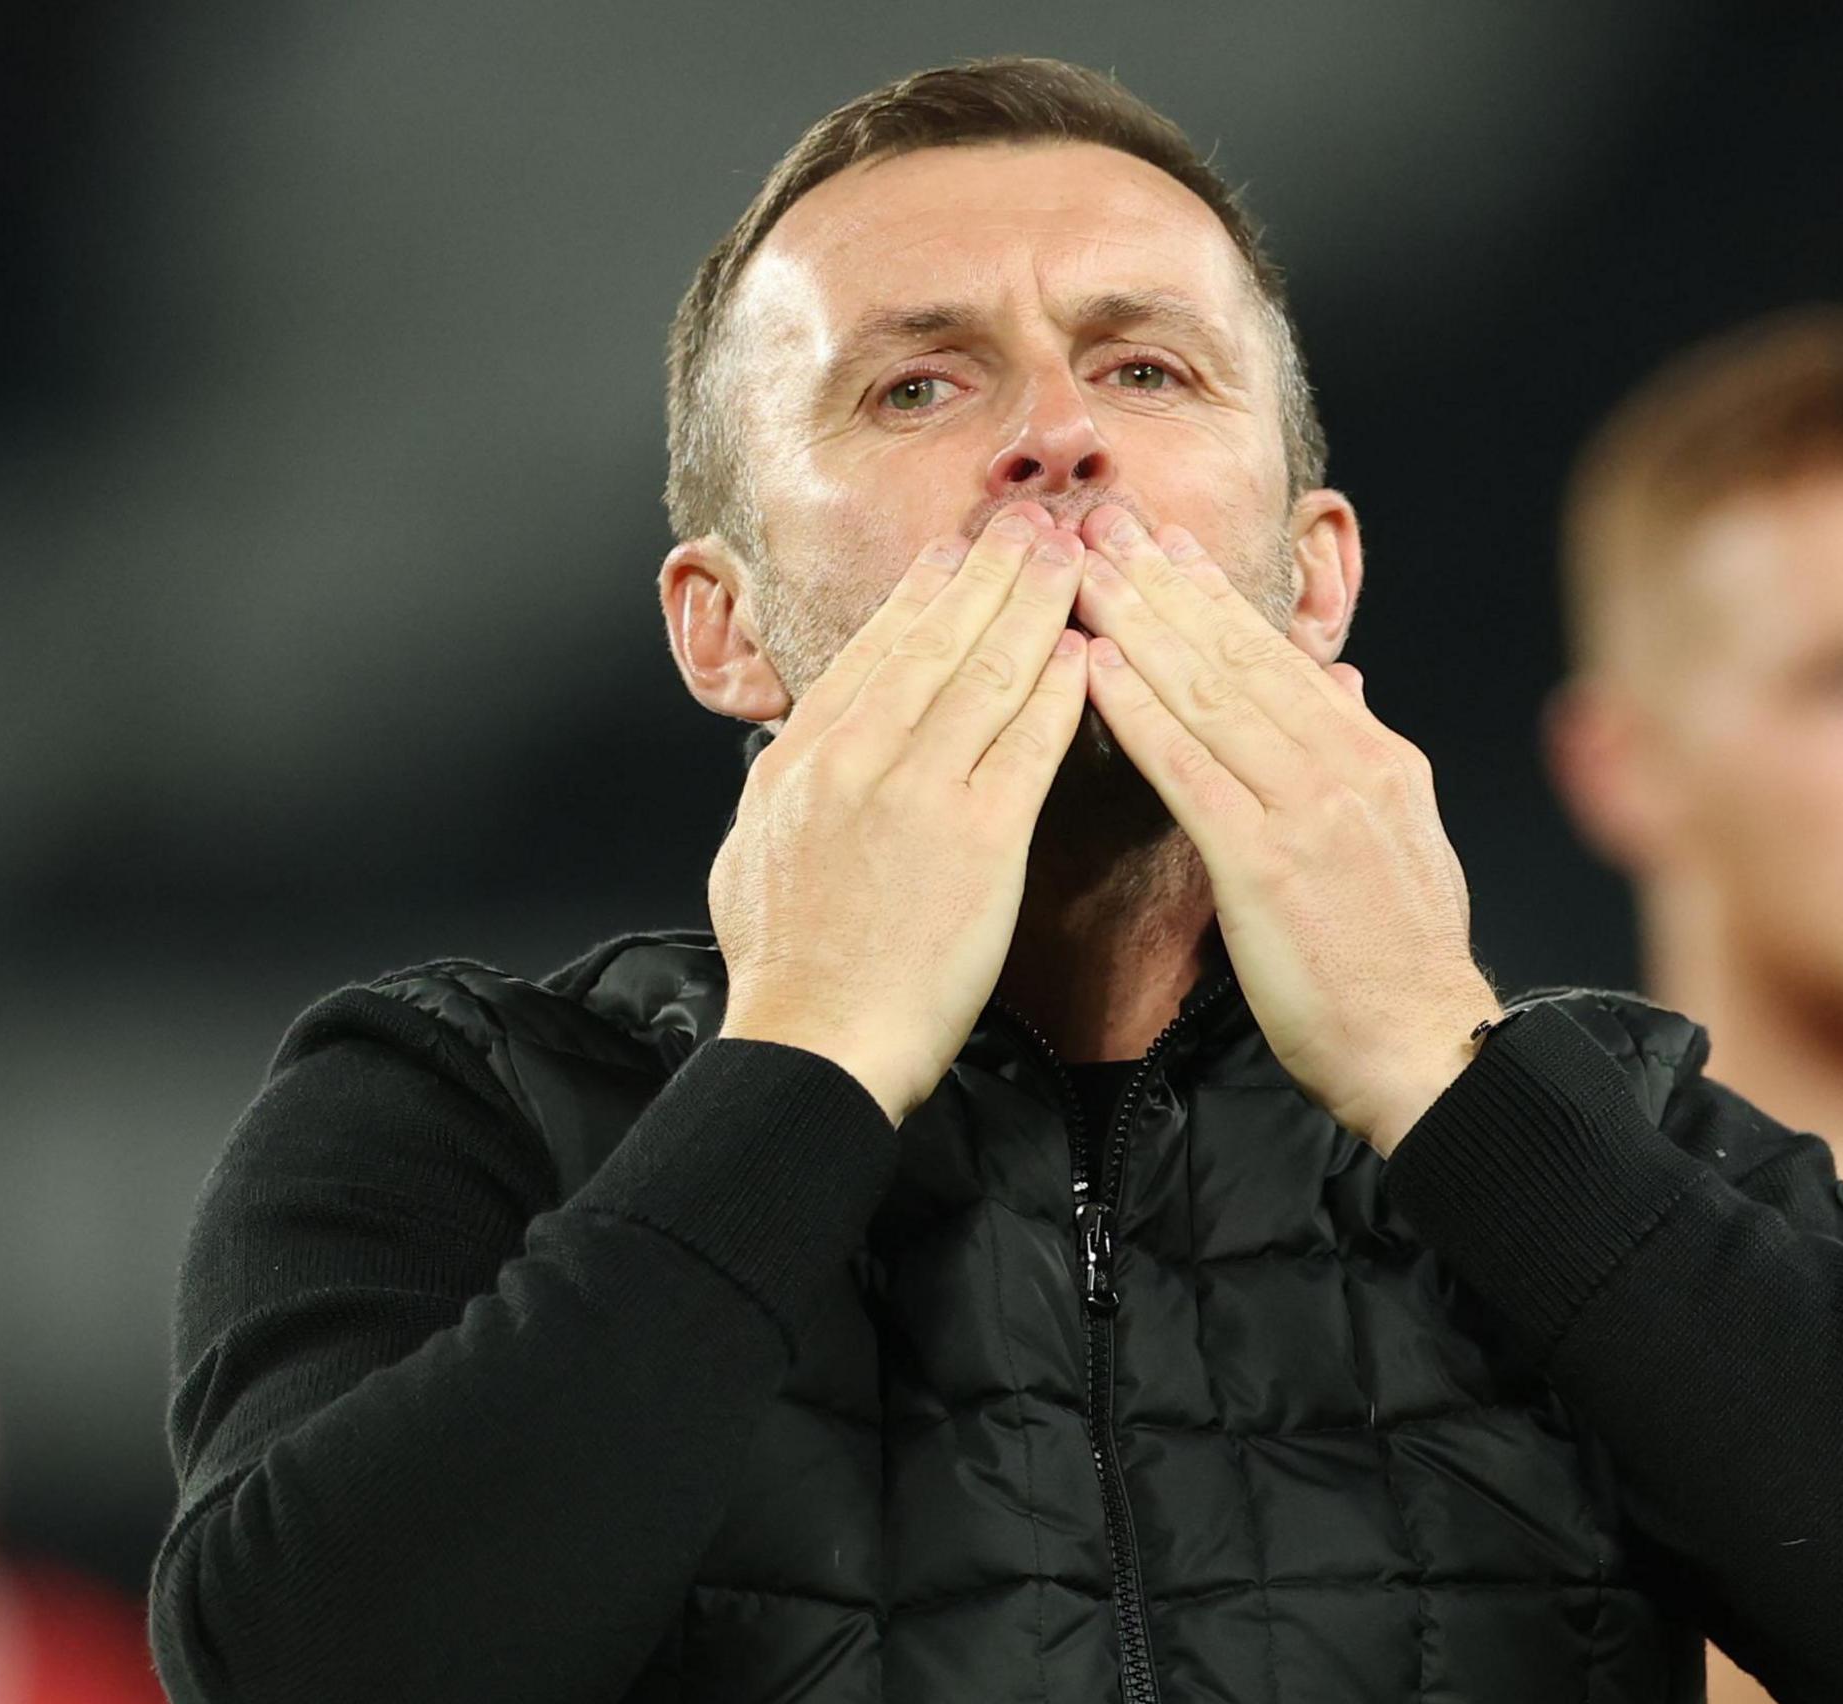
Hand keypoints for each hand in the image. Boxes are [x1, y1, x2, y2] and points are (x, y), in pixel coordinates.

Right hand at [707, 504, 1091, 1122]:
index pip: (876, 651)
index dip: (926, 594)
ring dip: (1036, 607)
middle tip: (1033, 522)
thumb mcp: (753, 850)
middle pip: (937, 641)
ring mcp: (919, 791)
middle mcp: (859, 756)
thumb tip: (795, 749)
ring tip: (1074, 558)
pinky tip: (1088, 653)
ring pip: (988, 674)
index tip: (958, 552)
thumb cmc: (786, 966)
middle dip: (992, 572)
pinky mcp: (980, 839)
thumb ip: (784, 786)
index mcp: (805, 757)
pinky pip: (1030, 744)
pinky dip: (1062, 692)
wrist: (816, 1041)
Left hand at [1069, 504, 1500, 1151]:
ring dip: (1139, 624)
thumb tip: (1339, 689)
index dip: (1212, 594)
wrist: (1423, 1047)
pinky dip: (1139, 712)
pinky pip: (1190, 771)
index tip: (1163, 543)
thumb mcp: (1402, 838)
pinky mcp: (1266, 863)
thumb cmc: (1400, 962)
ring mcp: (1308, 809)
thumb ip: (1362, 755)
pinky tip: (1094, 668)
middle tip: (1103, 522)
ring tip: (1083, 569)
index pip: (1278, 658)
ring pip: (1209, 694)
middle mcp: (1346, 765)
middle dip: (1164, 582)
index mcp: (1375, 756)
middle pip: (1237, 655)